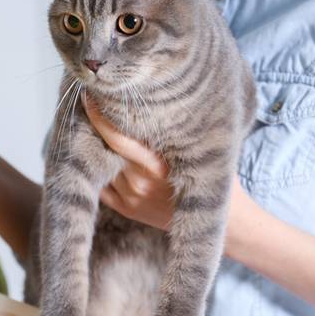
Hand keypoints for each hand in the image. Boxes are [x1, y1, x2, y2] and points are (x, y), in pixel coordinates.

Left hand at [83, 95, 259, 250]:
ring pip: (100, 166)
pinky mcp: (128, 209)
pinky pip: (102, 186)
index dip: (99, 116)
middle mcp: (141, 182)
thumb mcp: (199, 145)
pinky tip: (100, 155)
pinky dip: (98, 170)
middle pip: (104, 149)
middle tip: (88, 103)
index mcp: (158, 164)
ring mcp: (132, 198)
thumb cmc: (214, 172)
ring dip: (95, 147)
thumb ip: (175, 127)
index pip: (117, 137)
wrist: (226, 221)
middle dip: (95, 126)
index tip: (91, 96)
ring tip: (94, 126)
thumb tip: (151, 94)